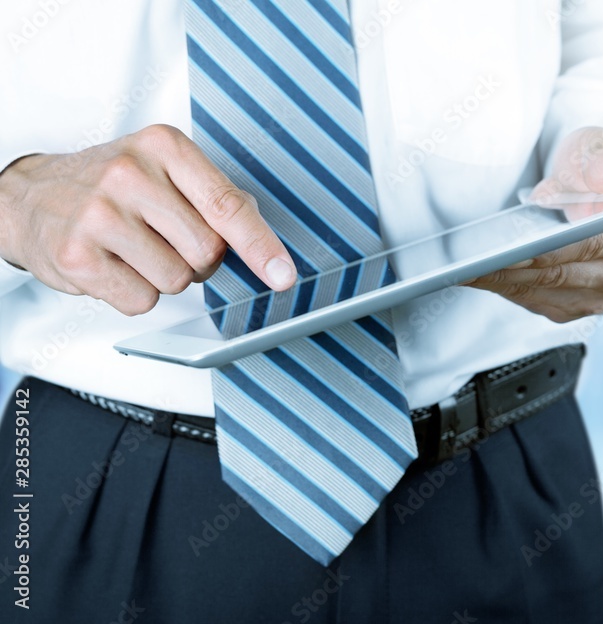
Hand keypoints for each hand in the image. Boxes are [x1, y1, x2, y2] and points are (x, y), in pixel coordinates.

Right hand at [0, 125, 294, 315]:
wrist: (29, 197)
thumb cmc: (109, 186)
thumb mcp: (163, 169)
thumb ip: (215, 196)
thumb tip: (260, 234)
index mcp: (164, 147)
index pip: (227, 205)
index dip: (261, 246)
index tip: (282, 274)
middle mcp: (130, 174)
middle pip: (207, 252)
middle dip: (199, 260)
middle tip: (166, 241)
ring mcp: (100, 215)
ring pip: (177, 281)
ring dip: (164, 278)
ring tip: (134, 251)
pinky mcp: (77, 256)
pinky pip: (141, 301)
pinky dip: (134, 294)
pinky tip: (114, 266)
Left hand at [467, 127, 602, 322]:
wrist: (591, 188)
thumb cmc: (596, 164)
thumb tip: (594, 179)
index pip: (589, 245)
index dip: (549, 248)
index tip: (514, 247)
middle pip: (560, 273)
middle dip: (515, 267)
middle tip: (473, 261)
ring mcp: (602, 297)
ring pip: (543, 290)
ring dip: (503, 280)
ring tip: (464, 268)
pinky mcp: (575, 307)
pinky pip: (534, 301)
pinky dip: (504, 288)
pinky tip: (475, 275)